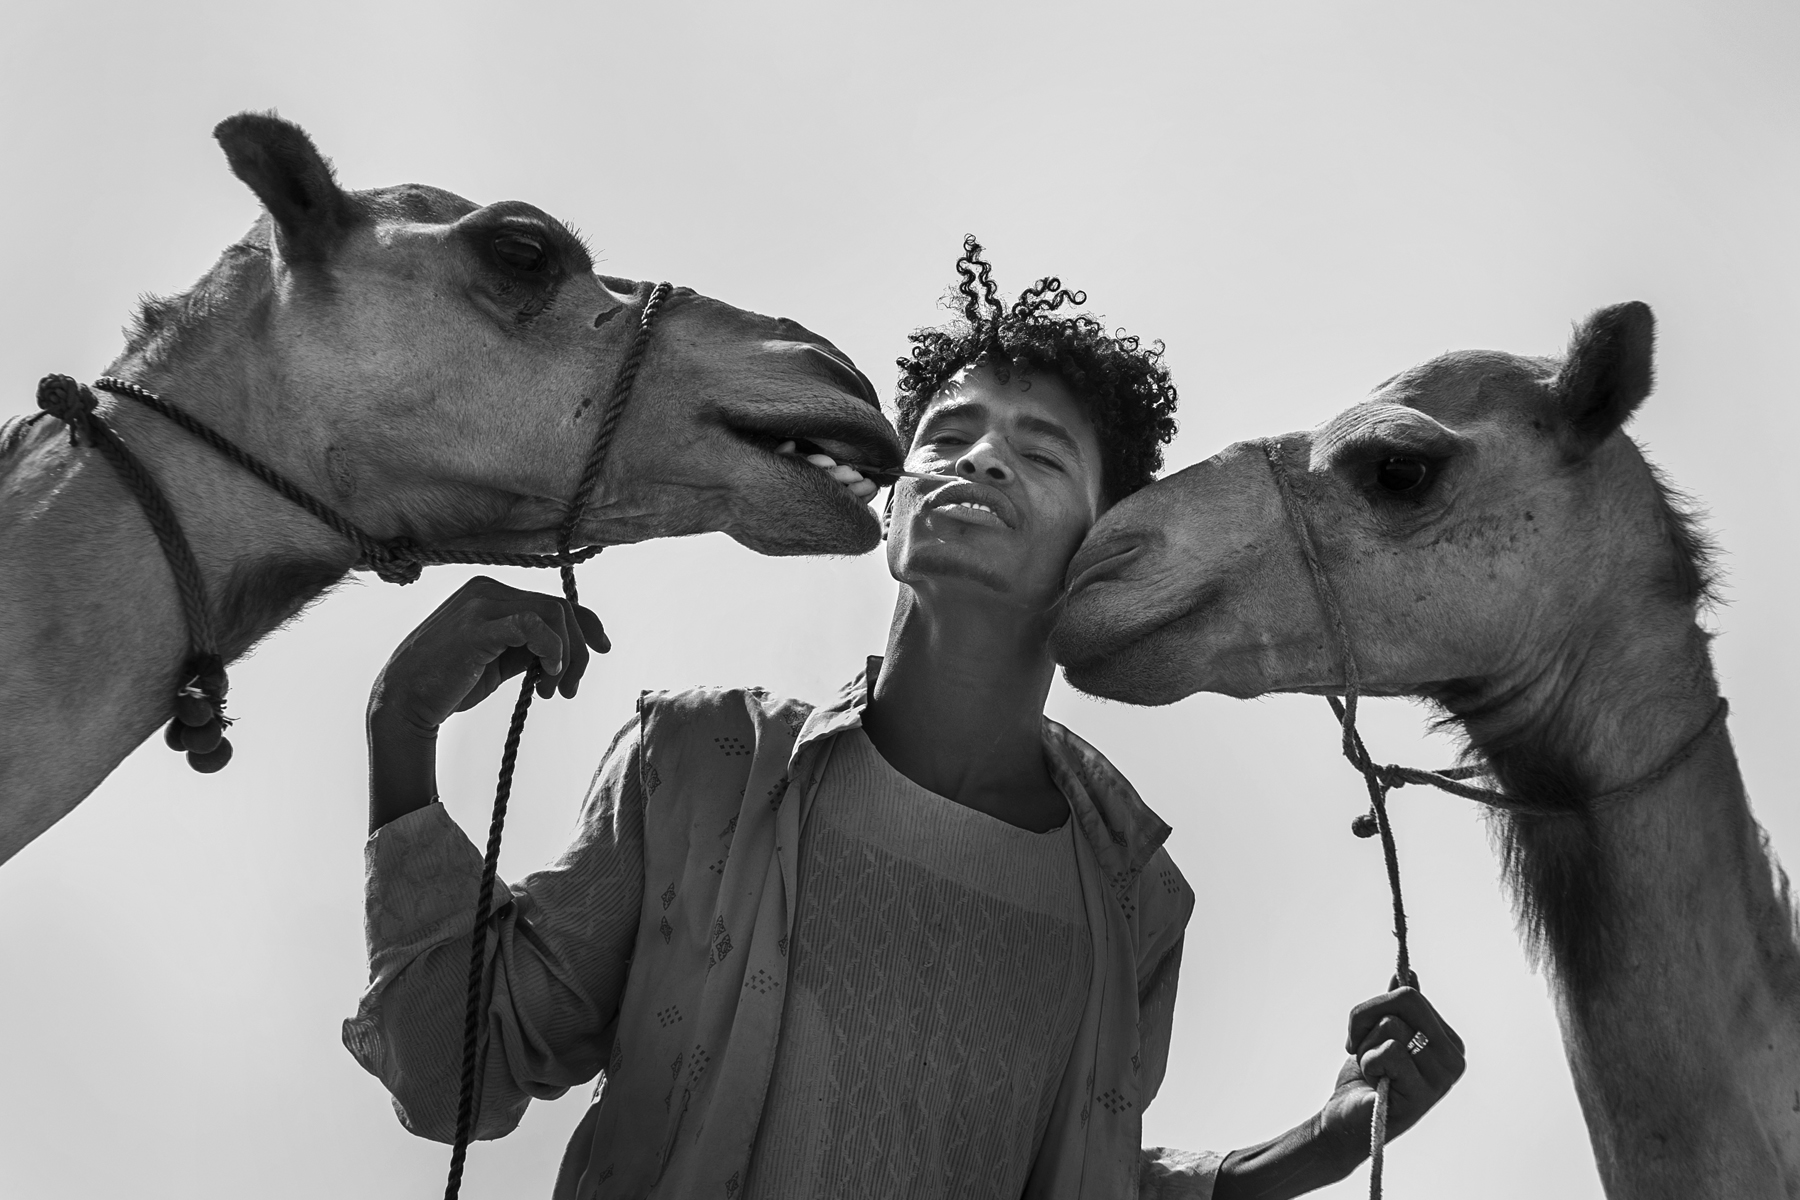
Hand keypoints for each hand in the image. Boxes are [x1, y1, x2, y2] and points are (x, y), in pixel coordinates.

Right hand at [369, 576, 606, 735]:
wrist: (405, 701)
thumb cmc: (450, 682)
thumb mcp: (499, 658)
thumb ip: (529, 647)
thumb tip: (567, 650)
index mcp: (491, 592)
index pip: (554, 600)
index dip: (586, 624)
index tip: (603, 649)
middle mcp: (487, 589)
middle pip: (560, 608)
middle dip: (578, 651)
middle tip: (568, 689)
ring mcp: (481, 604)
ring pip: (553, 614)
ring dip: (566, 656)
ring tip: (552, 689)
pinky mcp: (477, 627)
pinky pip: (532, 624)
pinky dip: (551, 648)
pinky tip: (546, 674)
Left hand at [1320, 986, 1465, 1158]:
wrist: (1344, 1122)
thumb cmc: (1365, 1080)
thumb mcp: (1379, 1035)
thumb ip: (1399, 1008)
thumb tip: (1409, 973)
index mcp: (1448, 1041)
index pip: (1410, 994)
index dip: (1375, 1007)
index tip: (1363, 1032)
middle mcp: (1454, 1058)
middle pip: (1405, 999)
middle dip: (1365, 1016)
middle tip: (1355, 1044)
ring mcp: (1442, 1078)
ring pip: (1392, 1025)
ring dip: (1366, 1047)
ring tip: (1372, 1072)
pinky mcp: (1424, 1094)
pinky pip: (1389, 1051)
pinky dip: (1369, 1064)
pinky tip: (1375, 1085)